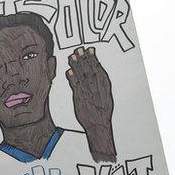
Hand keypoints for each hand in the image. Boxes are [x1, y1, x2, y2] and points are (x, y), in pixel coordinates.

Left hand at [66, 47, 115, 161]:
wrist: (98, 125)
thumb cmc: (102, 111)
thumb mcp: (106, 96)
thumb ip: (102, 83)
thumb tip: (97, 69)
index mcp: (105, 87)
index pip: (99, 69)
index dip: (94, 59)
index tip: (90, 50)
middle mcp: (97, 88)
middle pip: (90, 70)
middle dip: (84, 59)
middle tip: (79, 49)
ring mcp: (88, 93)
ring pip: (82, 76)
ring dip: (76, 66)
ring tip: (72, 56)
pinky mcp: (80, 99)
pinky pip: (75, 86)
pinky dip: (72, 78)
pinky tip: (68, 71)